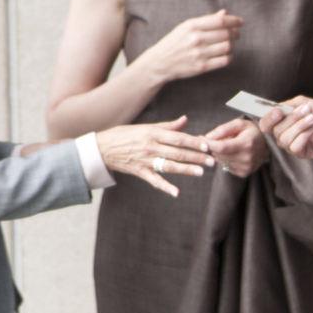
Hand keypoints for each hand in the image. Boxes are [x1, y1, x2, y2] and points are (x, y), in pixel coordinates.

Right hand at [93, 117, 212, 196]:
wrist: (101, 148)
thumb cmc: (124, 135)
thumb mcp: (145, 127)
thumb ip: (167, 126)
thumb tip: (185, 119)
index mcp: (153, 133)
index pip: (178, 138)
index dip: (194, 142)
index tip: (207, 145)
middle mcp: (150, 147)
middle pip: (177, 152)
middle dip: (196, 157)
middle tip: (211, 161)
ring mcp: (145, 160)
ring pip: (169, 166)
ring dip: (186, 169)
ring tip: (201, 172)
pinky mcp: (140, 172)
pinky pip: (154, 180)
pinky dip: (165, 187)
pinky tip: (177, 192)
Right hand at [132, 10, 242, 84]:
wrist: (159, 63)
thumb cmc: (174, 43)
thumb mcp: (185, 27)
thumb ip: (206, 20)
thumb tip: (225, 13)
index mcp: (191, 26)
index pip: (220, 21)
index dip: (234, 21)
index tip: (240, 22)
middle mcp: (195, 39)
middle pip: (226, 34)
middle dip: (235, 33)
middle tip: (236, 34)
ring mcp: (199, 53)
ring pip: (227, 47)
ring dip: (232, 45)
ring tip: (228, 43)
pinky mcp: (202, 66)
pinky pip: (225, 60)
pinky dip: (229, 56)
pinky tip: (225, 54)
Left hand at [200, 116, 268, 177]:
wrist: (269, 144)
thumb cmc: (253, 132)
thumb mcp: (240, 124)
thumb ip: (223, 129)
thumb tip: (208, 136)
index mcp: (246, 143)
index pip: (221, 147)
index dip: (208, 143)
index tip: (201, 137)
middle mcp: (247, 157)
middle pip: (219, 154)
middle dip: (214, 146)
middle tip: (220, 139)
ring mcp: (246, 167)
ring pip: (220, 161)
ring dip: (220, 153)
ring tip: (229, 146)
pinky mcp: (244, 173)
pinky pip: (226, 167)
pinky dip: (225, 160)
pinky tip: (233, 154)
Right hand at [269, 98, 312, 159]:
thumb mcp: (304, 103)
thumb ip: (289, 105)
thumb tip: (278, 108)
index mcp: (280, 123)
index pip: (265, 125)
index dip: (268, 118)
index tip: (279, 111)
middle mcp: (283, 135)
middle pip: (276, 130)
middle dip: (292, 118)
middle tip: (307, 110)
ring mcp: (291, 146)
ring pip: (285, 139)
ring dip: (300, 126)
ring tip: (312, 118)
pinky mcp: (302, 153)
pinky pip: (295, 147)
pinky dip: (304, 136)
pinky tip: (312, 130)